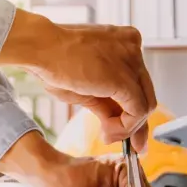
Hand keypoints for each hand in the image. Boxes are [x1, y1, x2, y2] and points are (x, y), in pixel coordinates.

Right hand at [0, 10, 156, 151]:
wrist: (41, 48)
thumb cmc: (54, 61)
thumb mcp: (87, 83)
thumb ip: (106, 99)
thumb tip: (115, 125)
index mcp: (124, 42)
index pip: (137, 81)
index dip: (130, 108)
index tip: (120, 127)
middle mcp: (133, 47)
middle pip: (145, 93)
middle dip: (136, 122)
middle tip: (128, 144)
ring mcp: (133, 61)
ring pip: (145, 104)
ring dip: (126, 127)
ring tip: (106, 136)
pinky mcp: (126, 80)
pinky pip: (137, 112)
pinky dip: (124, 128)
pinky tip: (107, 133)